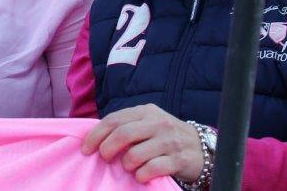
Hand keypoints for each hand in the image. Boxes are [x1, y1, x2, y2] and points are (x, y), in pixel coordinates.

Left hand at [81, 104, 205, 183]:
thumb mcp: (149, 124)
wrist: (201, 148)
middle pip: (123, 134)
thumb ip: (127, 126)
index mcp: (147, 112)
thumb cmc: (166, 137)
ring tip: (128, 167)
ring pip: (135, 154)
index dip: (96, 134)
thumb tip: (96, 137)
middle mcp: (158, 123)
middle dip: (107, 149)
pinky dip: (141, 175)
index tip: (86, 148)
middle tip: (104, 158)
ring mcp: (169, 141)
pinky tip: (141, 175)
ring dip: (126, 164)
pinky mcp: (178, 159)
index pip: (115, 119)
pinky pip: (151, 169)